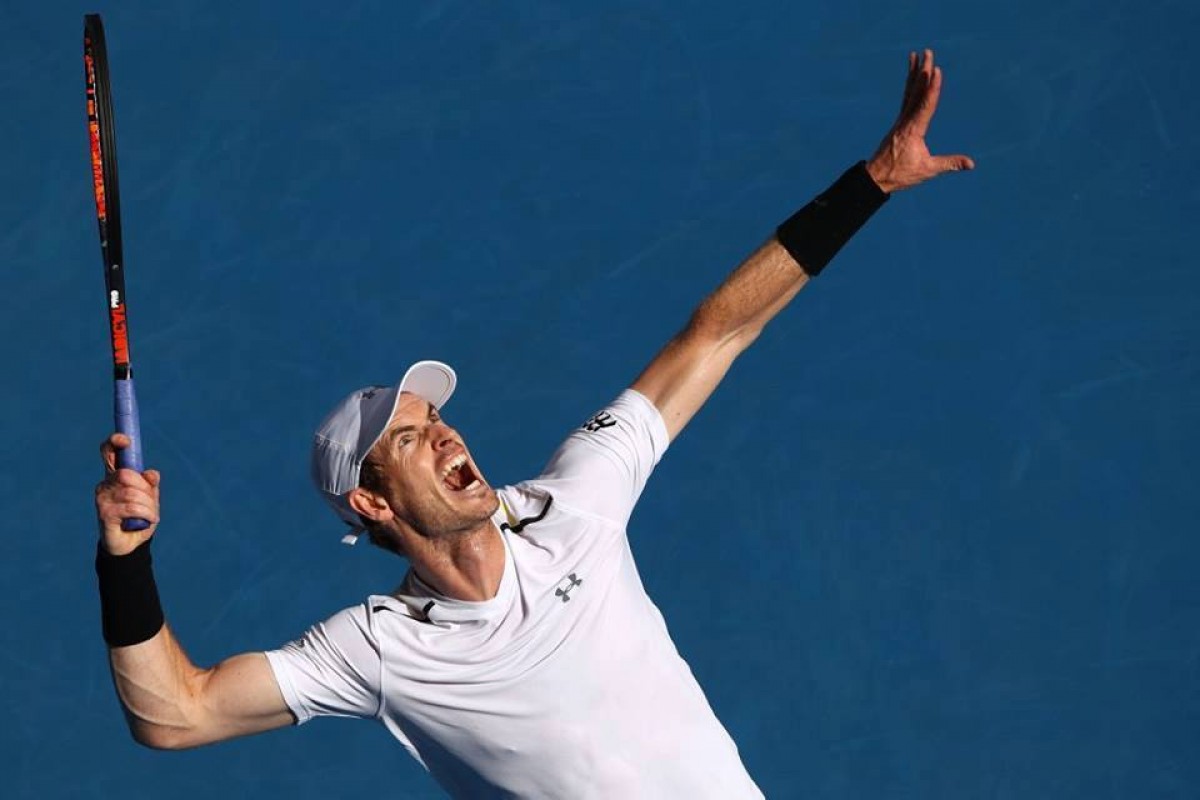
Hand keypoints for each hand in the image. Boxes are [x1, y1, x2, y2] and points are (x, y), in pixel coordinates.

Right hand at [95, 433, 159, 554]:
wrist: (130, 544)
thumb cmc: (139, 518)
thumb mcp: (150, 499)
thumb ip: (151, 485)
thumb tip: (152, 473)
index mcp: (115, 476)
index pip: (108, 454)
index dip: (114, 443)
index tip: (124, 440)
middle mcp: (105, 485)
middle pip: (126, 474)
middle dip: (145, 487)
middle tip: (151, 500)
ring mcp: (102, 499)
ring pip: (132, 492)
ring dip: (149, 505)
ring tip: (151, 514)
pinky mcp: (104, 514)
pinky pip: (132, 507)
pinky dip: (147, 513)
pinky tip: (149, 520)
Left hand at [866, 49, 973, 192]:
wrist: (874, 178)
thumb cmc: (900, 175)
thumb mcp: (926, 170)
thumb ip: (949, 164)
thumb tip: (971, 164)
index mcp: (913, 129)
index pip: (925, 104)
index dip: (932, 87)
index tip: (936, 70)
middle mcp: (905, 121)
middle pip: (916, 91)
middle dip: (923, 71)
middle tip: (928, 52)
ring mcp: (900, 120)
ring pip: (908, 92)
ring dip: (914, 73)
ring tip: (916, 55)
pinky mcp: (899, 123)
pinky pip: (905, 99)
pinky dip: (910, 86)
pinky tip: (911, 77)